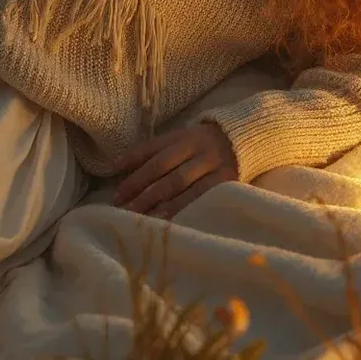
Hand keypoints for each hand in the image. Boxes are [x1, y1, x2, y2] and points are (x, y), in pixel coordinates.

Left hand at [112, 122, 237, 218]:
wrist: (245, 141)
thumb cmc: (202, 145)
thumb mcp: (180, 140)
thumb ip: (153, 151)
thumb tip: (117, 165)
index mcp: (184, 137)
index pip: (155, 151)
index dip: (133, 163)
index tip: (115, 180)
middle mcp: (198, 150)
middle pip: (165, 170)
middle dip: (141, 188)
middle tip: (122, 205)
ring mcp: (213, 167)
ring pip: (181, 185)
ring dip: (158, 202)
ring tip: (140, 216)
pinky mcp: (226, 184)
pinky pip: (201, 199)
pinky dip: (182, 210)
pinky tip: (167, 221)